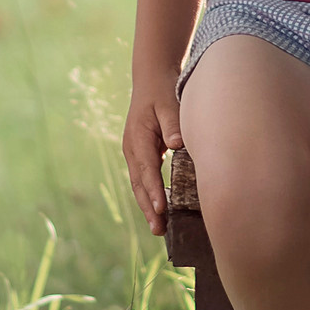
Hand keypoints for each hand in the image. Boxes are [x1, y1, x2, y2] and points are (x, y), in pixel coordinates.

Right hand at [121, 77, 182, 234]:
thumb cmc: (162, 91)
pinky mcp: (142, 155)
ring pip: (139, 185)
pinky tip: (160, 211)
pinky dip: (150, 196)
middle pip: (138, 183)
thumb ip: (173, 124)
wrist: (151, 80)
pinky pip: (143, 179)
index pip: (146, 168)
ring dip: (147, 206)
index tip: (161, 208)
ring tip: (158, 229)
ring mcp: (134, 153)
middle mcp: (132, 149)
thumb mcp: (169, 103)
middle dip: (148, 208)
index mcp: (137, 137)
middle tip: (159, 230)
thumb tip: (177, 145)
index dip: (153, 190)